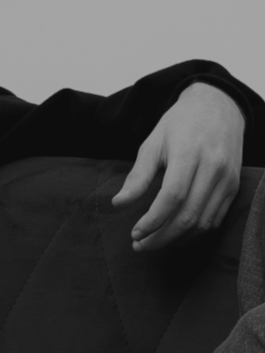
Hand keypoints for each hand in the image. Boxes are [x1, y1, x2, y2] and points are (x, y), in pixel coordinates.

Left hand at [112, 82, 244, 251]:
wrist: (218, 107)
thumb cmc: (179, 124)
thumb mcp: (152, 143)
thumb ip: (137, 176)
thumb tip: (118, 204)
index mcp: (189, 154)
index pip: (172, 198)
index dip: (152, 220)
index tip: (134, 233)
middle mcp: (214, 168)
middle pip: (189, 216)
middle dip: (161, 237)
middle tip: (139, 245)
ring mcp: (228, 179)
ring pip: (203, 222)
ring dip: (176, 239)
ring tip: (152, 242)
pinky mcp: (234, 187)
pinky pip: (215, 218)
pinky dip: (194, 232)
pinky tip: (174, 234)